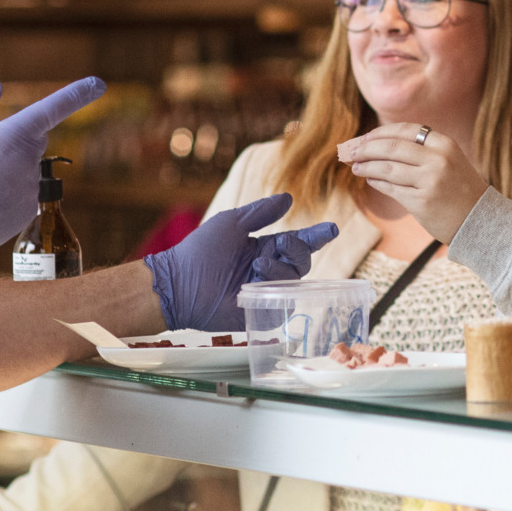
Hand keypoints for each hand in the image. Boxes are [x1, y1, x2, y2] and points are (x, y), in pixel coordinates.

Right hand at [0, 78, 107, 272]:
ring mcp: (33, 189)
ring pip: (25, 169)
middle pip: (32, 141)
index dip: (77, 93)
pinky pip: (22, 194)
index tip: (98, 83)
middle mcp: (30, 161)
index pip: (53, 107)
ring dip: (7, 171)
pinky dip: (6, 195)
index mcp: (14, 135)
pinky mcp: (29, 211)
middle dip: (11, 143)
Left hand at [147, 195, 337, 329]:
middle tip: (284, 243)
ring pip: (294, 280)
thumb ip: (261, 212)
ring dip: (280, 269)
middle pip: (303, 261)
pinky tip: (256, 285)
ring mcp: (265, 292)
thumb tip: (289, 198)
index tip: (332, 229)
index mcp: (264, 248)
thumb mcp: (232, 223)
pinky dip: (275, 293)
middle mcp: (268, 269)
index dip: (316, 236)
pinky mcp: (260, 312)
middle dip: (300, 249)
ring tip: (257, 265)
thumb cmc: (200, 250)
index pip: (298, 241)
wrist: (179, 282)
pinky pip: (283, 305)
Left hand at [339, 124, 489, 241]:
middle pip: (391, 147)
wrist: (481, 220)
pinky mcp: (422, 202)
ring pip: (387, 168)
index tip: (363, 138)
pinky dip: (376, 182)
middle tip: (349, 151)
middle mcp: (438, 159)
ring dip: (366, 166)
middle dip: (366, 148)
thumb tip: (380, 142)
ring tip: (355, 166)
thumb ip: (421, 150)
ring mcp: (430, 181)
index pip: (404, 130)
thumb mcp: (449, 160)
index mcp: (444, 144)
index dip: (379, 133)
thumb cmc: (460, 189)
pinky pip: (390, 188)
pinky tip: (369, 179)